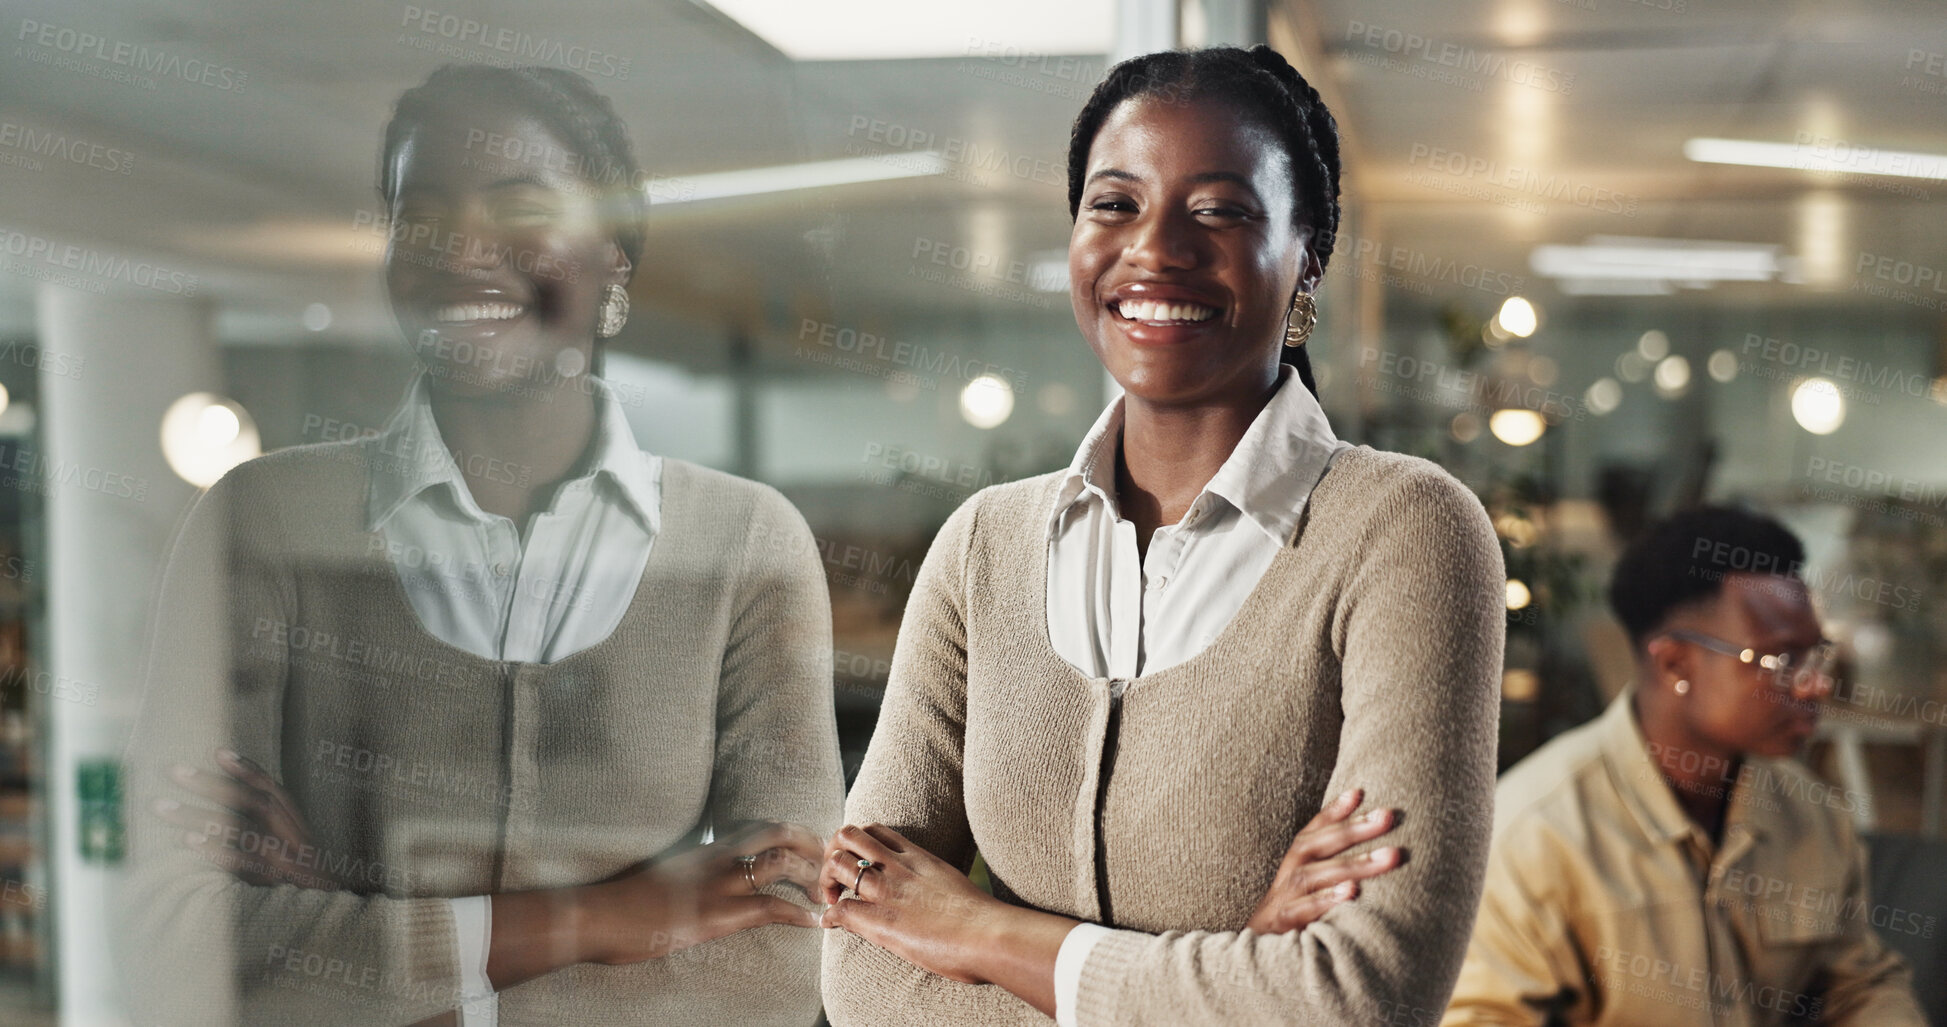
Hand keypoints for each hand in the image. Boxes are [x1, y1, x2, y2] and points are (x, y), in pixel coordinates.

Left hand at [152, 749, 350, 890]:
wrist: (329, 918)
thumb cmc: (303, 883)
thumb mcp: (295, 849)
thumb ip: (273, 827)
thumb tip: (234, 801)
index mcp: (298, 827)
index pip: (273, 789)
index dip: (247, 769)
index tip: (218, 752)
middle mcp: (294, 838)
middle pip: (254, 802)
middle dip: (213, 784)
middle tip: (175, 771)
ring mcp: (285, 861)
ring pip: (243, 829)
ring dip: (200, 815)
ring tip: (163, 806)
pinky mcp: (275, 884)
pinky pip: (244, 864)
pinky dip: (218, 851)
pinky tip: (189, 841)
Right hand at [578, 820, 825, 964]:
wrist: (595, 914)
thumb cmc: (619, 902)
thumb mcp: (660, 878)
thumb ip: (684, 874)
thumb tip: (690, 883)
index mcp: (704, 849)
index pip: (758, 828)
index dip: (791, 834)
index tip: (810, 845)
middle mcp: (715, 858)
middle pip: (778, 833)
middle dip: (811, 845)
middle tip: (828, 865)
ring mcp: (717, 884)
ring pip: (781, 865)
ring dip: (812, 879)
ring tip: (828, 896)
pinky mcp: (716, 915)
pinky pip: (770, 908)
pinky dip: (800, 915)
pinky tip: (816, 924)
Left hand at [817, 823, 1008, 984]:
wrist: (991, 935)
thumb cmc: (984, 918)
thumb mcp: (954, 885)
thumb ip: (936, 884)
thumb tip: (936, 901)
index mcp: (918, 857)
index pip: (874, 830)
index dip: (856, 843)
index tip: (856, 864)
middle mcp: (898, 867)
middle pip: (847, 836)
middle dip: (833, 855)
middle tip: (838, 882)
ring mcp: (889, 891)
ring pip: (837, 864)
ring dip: (826, 882)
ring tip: (833, 900)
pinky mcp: (882, 922)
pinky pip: (841, 909)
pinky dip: (829, 916)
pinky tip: (832, 925)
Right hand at [1245, 787, 1401, 933]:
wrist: (1255, 959)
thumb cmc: (1293, 918)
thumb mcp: (1308, 890)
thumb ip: (1331, 868)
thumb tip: (1374, 848)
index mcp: (1295, 864)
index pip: (1313, 831)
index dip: (1333, 811)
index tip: (1359, 792)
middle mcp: (1287, 875)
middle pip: (1317, 845)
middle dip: (1354, 829)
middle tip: (1388, 816)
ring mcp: (1283, 899)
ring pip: (1314, 875)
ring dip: (1353, 865)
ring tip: (1389, 857)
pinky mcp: (1283, 925)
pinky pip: (1302, 910)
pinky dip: (1325, 900)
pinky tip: (1351, 893)